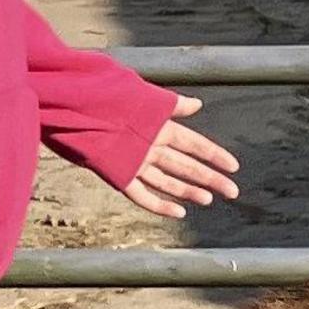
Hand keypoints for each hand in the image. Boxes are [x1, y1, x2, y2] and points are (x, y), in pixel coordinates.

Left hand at [119, 94, 241, 218]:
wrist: (75, 107)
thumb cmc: (109, 97)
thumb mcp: (146, 98)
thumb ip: (172, 105)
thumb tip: (198, 105)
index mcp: (159, 126)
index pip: (194, 144)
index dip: (215, 155)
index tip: (234, 166)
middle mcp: (150, 146)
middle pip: (187, 165)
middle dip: (210, 178)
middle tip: (232, 191)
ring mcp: (136, 162)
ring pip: (169, 181)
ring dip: (189, 191)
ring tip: (208, 200)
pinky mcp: (120, 176)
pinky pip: (143, 195)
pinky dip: (160, 205)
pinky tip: (178, 212)